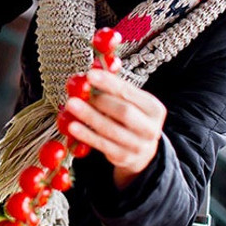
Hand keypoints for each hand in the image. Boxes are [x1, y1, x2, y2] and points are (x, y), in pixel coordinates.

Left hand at [63, 68, 166, 188]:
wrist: (141, 151)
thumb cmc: (130, 119)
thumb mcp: (130, 103)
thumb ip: (115, 88)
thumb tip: (95, 68)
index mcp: (154, 108)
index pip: (130, 93)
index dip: (109, 83)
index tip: (90, 75)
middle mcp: (150, 128)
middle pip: (123, 112)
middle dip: (99, 101)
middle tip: (78, 92)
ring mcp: (138, 145)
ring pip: (111, 129)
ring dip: (89, 116)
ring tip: (71, 105)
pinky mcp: (124, 157)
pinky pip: (102, 145)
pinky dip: (86, 135)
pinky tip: (72, 126)